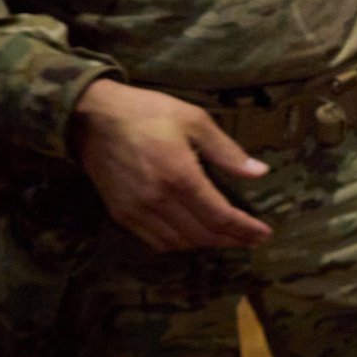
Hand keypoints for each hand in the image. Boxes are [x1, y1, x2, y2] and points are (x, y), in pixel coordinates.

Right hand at [72, 79, 272, 252]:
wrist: (93, 118)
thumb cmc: (148, 112)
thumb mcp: (194, 120)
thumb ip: (227, 151)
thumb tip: (259, 172)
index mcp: (180, 176)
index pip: (219, 216)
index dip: (244, 229)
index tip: (264, 234)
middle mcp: (158, 200)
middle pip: (201, 234)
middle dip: (231, 240)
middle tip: (251, 239)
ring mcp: (136, 211)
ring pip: (179, 243)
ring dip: (205, 244)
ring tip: (226, 237)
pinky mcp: (120, 214)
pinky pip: (155, 240)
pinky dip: (178, 243)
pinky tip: (191, 235)